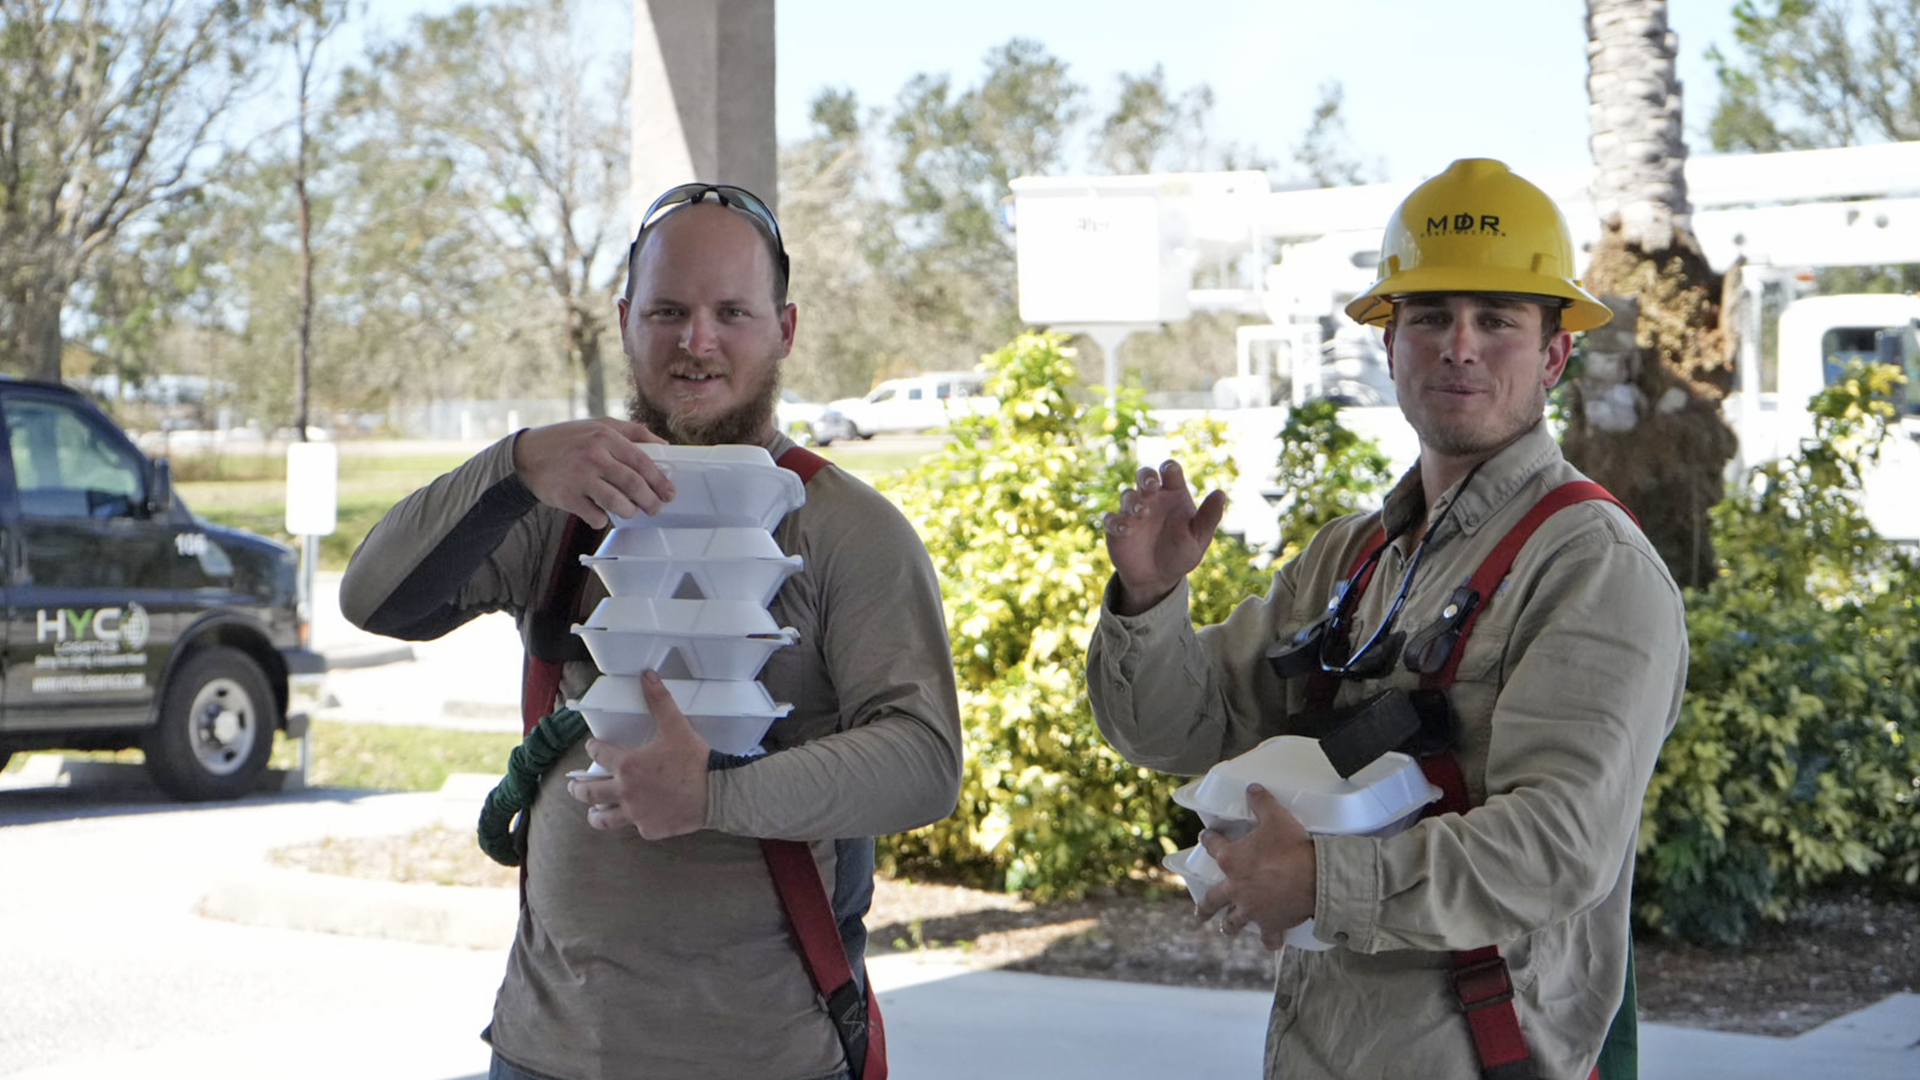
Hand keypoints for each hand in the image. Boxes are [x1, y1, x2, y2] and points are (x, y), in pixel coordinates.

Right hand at [512, 418, 673, 527]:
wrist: (527, 455)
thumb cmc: (567, 440)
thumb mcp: (599, 425)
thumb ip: (632, 432)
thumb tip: (663, 446)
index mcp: (604, 436)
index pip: (641, 461)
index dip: (659, 480)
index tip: (668, 492)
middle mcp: (593, 455)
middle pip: (633, 484)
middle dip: (650, 501)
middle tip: (655, 508)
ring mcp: (579, 477)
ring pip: (617, 503)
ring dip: (630, 511)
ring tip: (631, 511)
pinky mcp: (567, 496)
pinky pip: (595, 516)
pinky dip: (602, 519)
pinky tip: (602, 514)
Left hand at [567, 672, 710, 839]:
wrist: (716, 791)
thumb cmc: (694, 760)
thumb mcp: (676, 727)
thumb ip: (659, 701)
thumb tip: (647, 675)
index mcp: (627, 765)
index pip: (599, 754)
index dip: (593, 747)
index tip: (592, 746)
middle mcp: (625, 791)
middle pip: (589, 792)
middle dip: (578, 788)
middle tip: (574, 785)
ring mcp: (635, 814)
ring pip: (603, 819)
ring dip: (595, 813)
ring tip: (593, 812)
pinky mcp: (649, 829)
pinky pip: (634, 827)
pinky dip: (631, 821)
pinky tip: (633, 818)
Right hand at [1102, 461, 1226, 614]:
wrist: (1159, 578)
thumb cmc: (1181, 552)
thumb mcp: (1199, 537)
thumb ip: (1209, 516)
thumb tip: (1221, 493)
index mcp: (1173, 494)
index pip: (1170, 472)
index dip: (1169, 468)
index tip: (1169, 473)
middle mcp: (1151, 499)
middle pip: (1144, 475)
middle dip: (1146, 476)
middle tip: (1151, 486)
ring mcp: (1132, 512)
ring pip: (1127, 495)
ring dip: (1133, 502)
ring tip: (1142, 514)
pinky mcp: (1117, 529)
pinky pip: (1111, 519)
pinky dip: (1116, 522)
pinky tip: (1125, 530)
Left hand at [1195, 784, 1316, 949]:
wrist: (1315, 878)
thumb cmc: (1292, 847)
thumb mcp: (1276, 817)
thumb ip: (1262, 802)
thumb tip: (1252, 787)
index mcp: (1232, 860)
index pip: (1213, 847)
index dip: (1209, 840)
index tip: (1206, 838)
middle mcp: (1235, 888)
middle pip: (1213, 900)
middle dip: (1204, 907)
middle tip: (1200, 912)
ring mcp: (1251, 909)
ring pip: (1234, 922)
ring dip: (1230, 925)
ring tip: (1226, 928)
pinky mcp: (1270, 924)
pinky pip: (1269, 937)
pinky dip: (1270, 940)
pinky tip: (1271, 943)